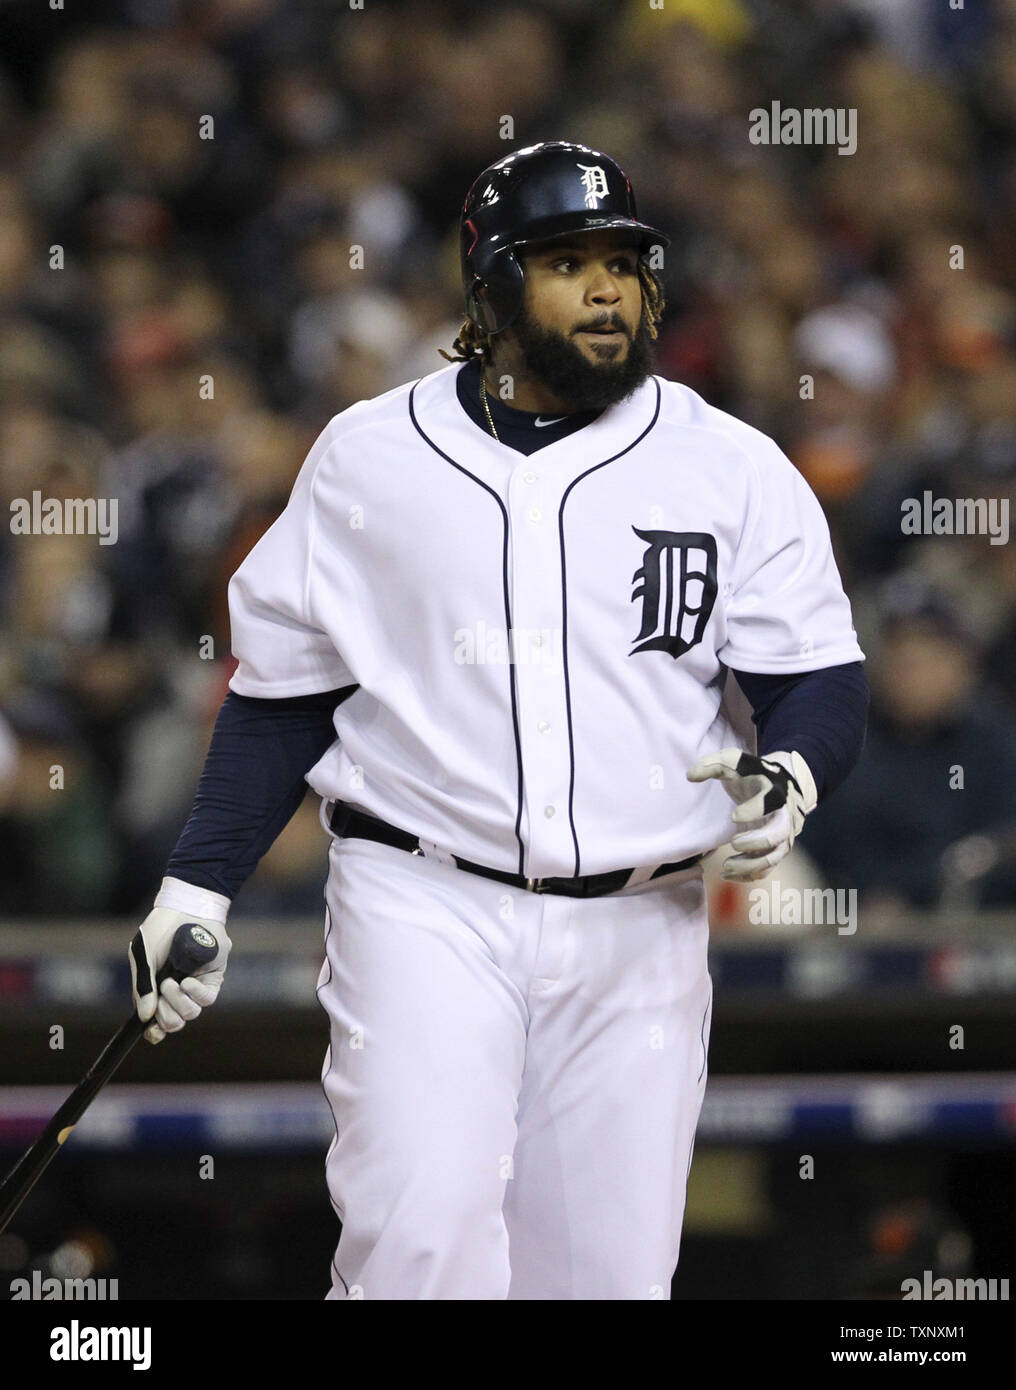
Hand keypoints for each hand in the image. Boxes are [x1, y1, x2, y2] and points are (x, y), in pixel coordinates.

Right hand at [129, 907, 231, 1043]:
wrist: (185, 907)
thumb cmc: (160, 930)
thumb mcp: (143, 956)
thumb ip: (143, 987)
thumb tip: (144, 1016)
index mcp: (156, 991)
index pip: (156, 1022)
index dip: (154, 1032)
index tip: (151, 1030)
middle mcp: (176, 993)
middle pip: (173, 1023)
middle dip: (165, 1015)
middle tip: (162, 992)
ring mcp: (195, 987)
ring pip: (189, 1014)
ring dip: (177, 1002)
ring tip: (171, 982)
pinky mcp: (212, 978)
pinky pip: (207, 999)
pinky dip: (194, 993)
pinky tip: (187, 981)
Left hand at [686, 748, 816, 881]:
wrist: (783, 785)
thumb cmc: (753, 775)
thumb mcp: (734, 763)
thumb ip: (712, 765)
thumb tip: (690, 775)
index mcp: (774, 792)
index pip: (771, 802)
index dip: (755, 810)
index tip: (734, 816)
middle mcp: (783, 817)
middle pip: (778, 835)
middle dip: (756, 843)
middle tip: (733, 843)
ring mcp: (782, 837)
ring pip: (773, 858)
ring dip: (749, 865)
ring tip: (725, 867)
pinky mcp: (776, 851)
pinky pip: (767, 869)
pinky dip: (749, 875)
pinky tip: (729, 874)